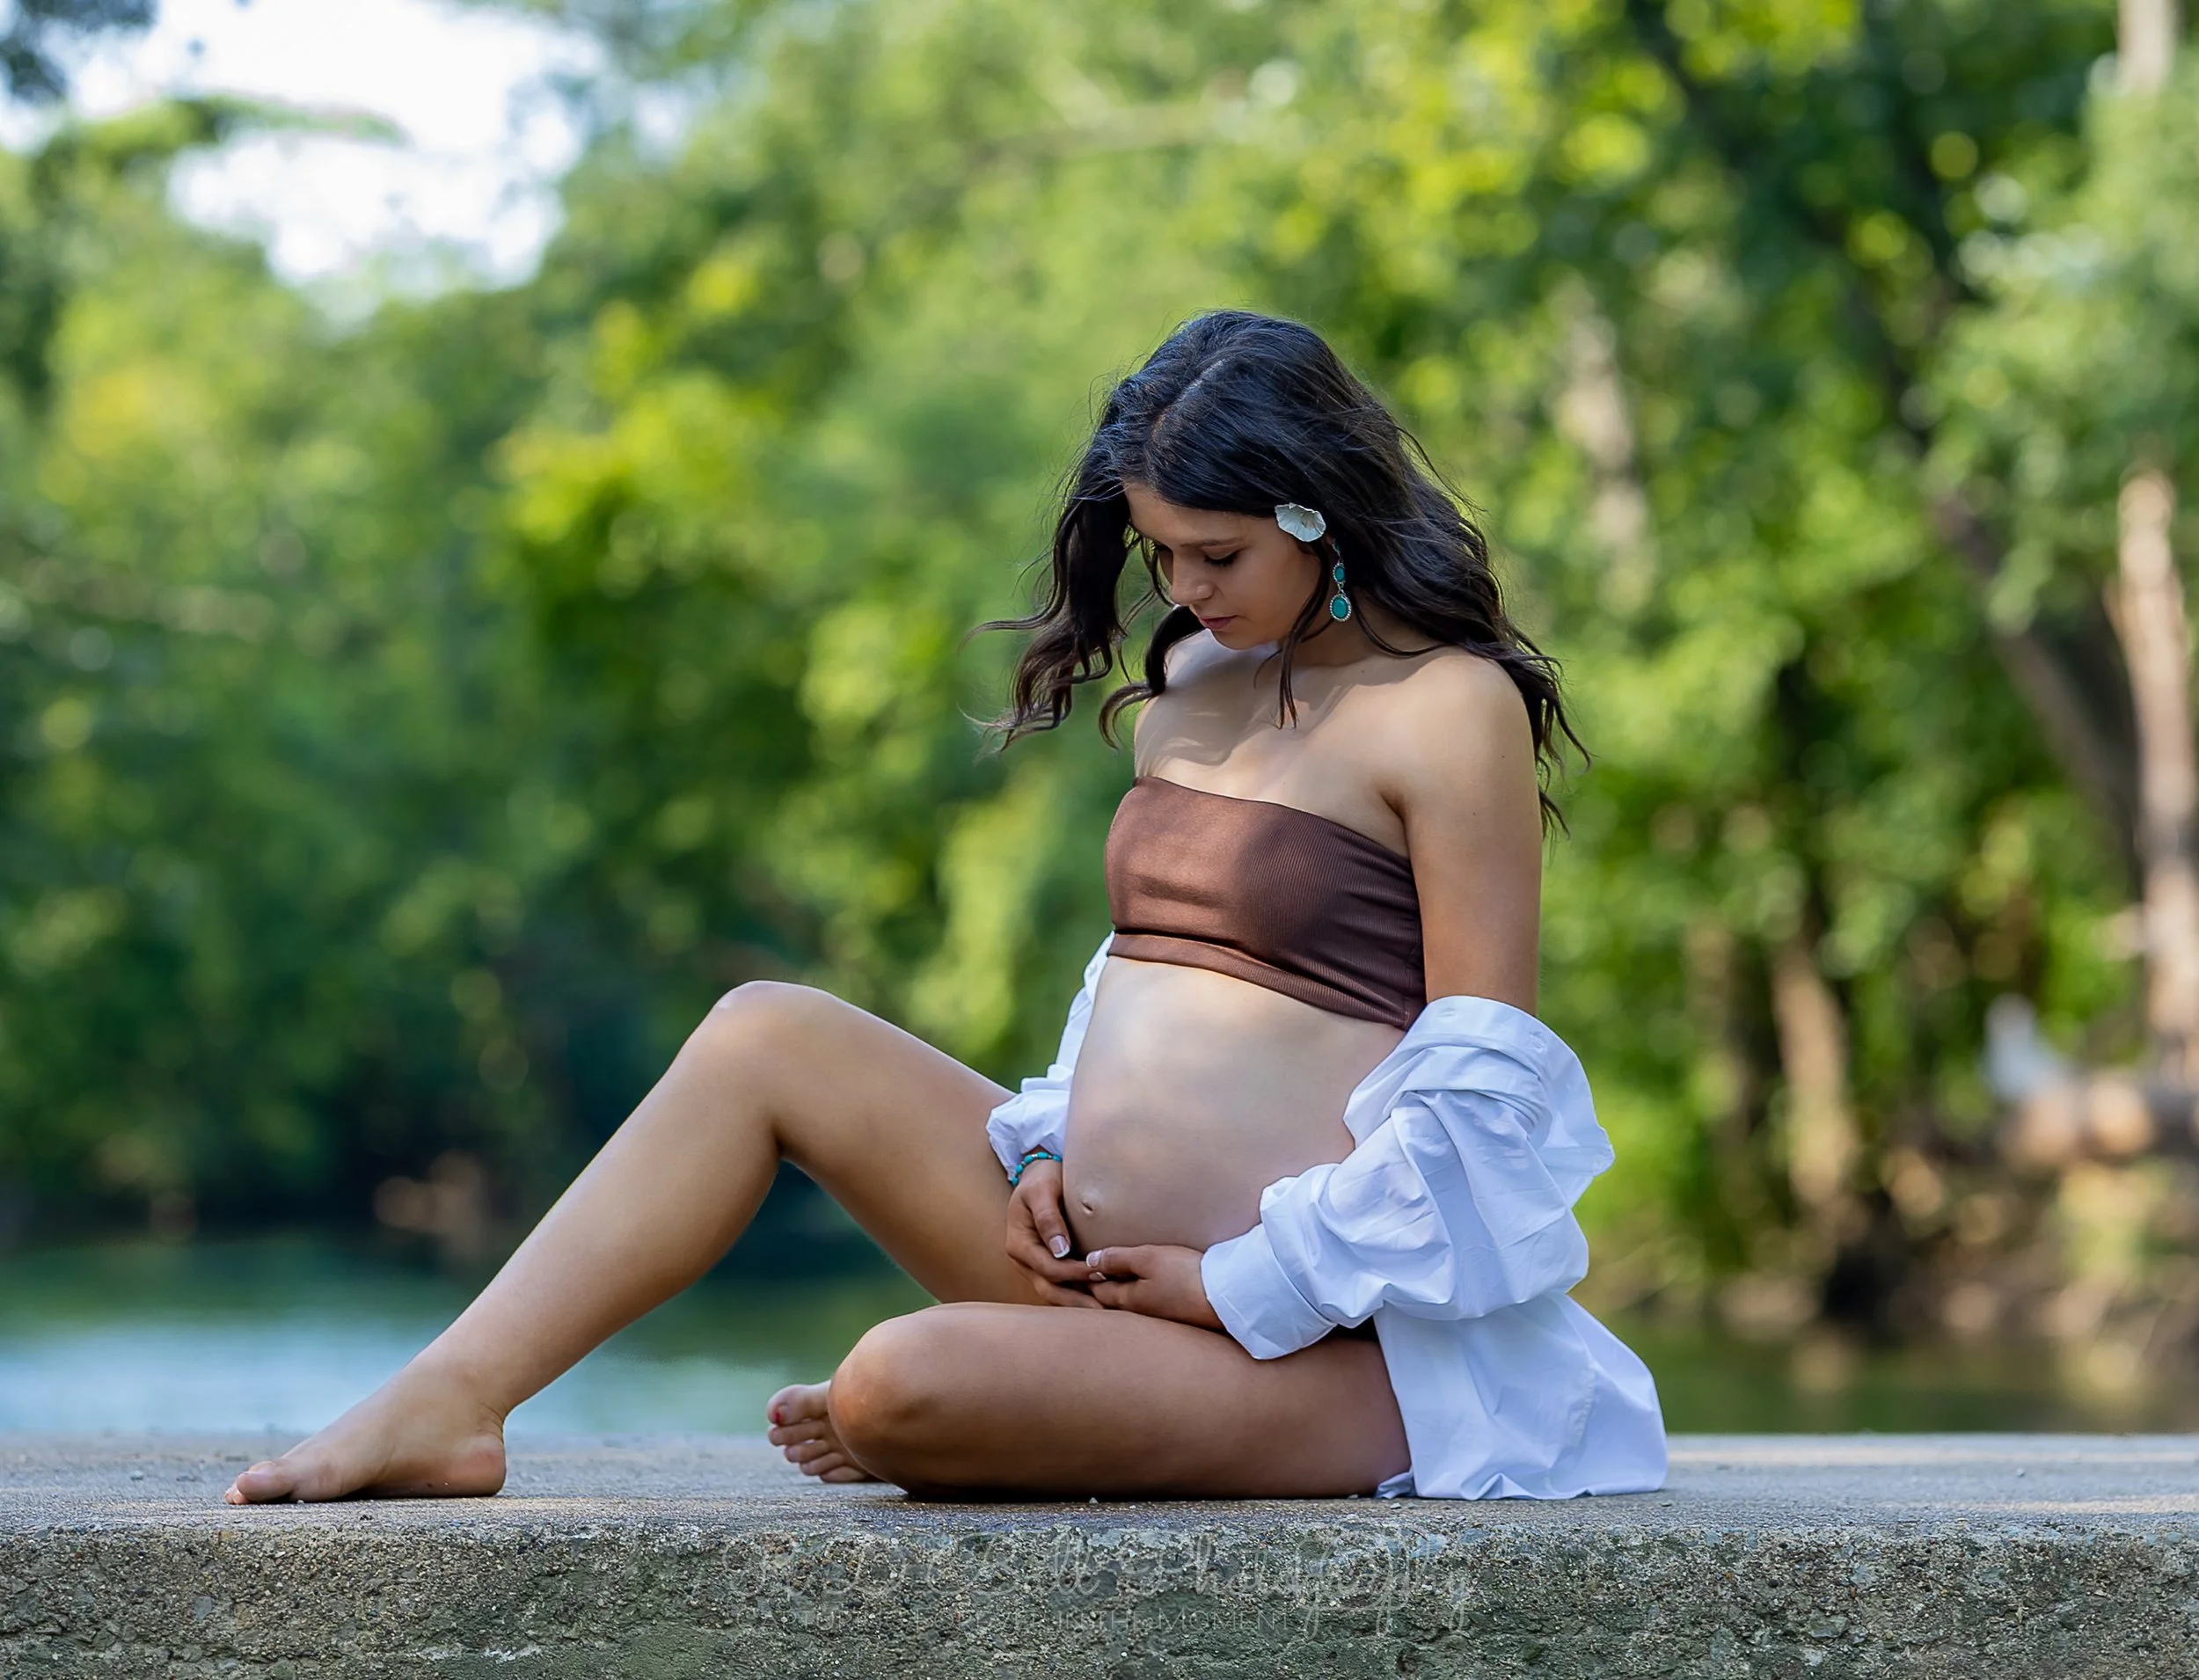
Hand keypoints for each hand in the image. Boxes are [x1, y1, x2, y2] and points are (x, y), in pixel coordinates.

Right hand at [1004, 1159, 1101, 1308]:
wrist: (1038, 1175)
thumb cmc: (1042, 1179)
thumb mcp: (1042, 1190)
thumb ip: (1048, 1217)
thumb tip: (1060, 1250)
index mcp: (1019, 1244)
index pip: (1049, 1268)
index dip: (1073, 1274)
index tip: (1099, 1273)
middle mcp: (1024, 1261)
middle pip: (1050, 1289)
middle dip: (1077, 1301)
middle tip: (1104, 1311)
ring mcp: (1033, 1266)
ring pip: (1055, 1293)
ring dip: (1078, 1304)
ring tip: (1104, 1313)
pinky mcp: (1046, 1266)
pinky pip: (1060, 1286)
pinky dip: (1077, 1295)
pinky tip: (1098, 1301)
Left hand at [1084, 1244, 1224, 1331]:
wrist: (1228, 1297)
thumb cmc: (1185, 1275)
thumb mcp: (1148, 1259)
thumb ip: (1117, 1259)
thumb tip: (1089, 1262)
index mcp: (1128, 1301)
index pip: (1097, 1290)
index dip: (1086, 1277)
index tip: (1076, 1265)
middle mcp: (1140, 1314)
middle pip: (1112, 1301)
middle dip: (1100, 1289)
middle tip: (1090, 1275)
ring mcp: (1160, 1317)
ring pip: (1132, 1304)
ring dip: (1122, 1292)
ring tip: (1117, 1277)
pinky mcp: (1177, 1315)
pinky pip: (1151, 1305)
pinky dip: (1143, 1295)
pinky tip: (1150, 1287)